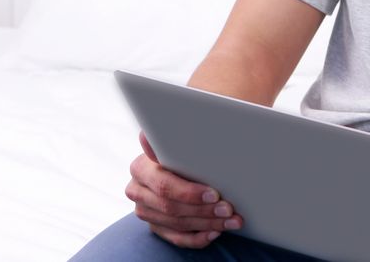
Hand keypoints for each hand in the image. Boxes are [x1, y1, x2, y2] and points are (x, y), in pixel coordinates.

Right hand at [124, 132, 242, 247]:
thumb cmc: (185, 148)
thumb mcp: (182, 142)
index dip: (189, 192)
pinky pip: (175, 237)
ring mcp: (144, 209)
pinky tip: (216, 232)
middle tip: (228, 209)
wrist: (178, 162)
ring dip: (207, 223)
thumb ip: (178, 138)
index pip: (164, 184)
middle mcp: (137, 188)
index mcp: (141, 165)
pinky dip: (197, 237)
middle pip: (170, 206)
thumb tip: (176, 132)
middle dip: (204, 209)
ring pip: (176, 222)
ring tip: (231, 220)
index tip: (214, 193)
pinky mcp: (154, 225)